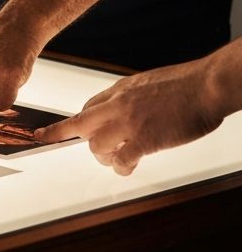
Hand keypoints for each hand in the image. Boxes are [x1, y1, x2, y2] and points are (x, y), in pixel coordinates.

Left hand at [35, 59, 223, 175]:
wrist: (207, 85)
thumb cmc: (186, 84)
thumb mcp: (147, 83)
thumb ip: (130, 97)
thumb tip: (122, 108)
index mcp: (120, 91)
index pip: (87, 107)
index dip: (76, 120)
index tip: (62, 125)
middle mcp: (118, 106)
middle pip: (79, 123)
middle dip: (60, 132)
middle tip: (45, 138)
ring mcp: (129, 123)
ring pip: (95, 146)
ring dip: (102, 157)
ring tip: (115, 160)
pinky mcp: (144, 140)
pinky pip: (120, 159)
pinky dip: (120, 167)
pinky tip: (126, 168)